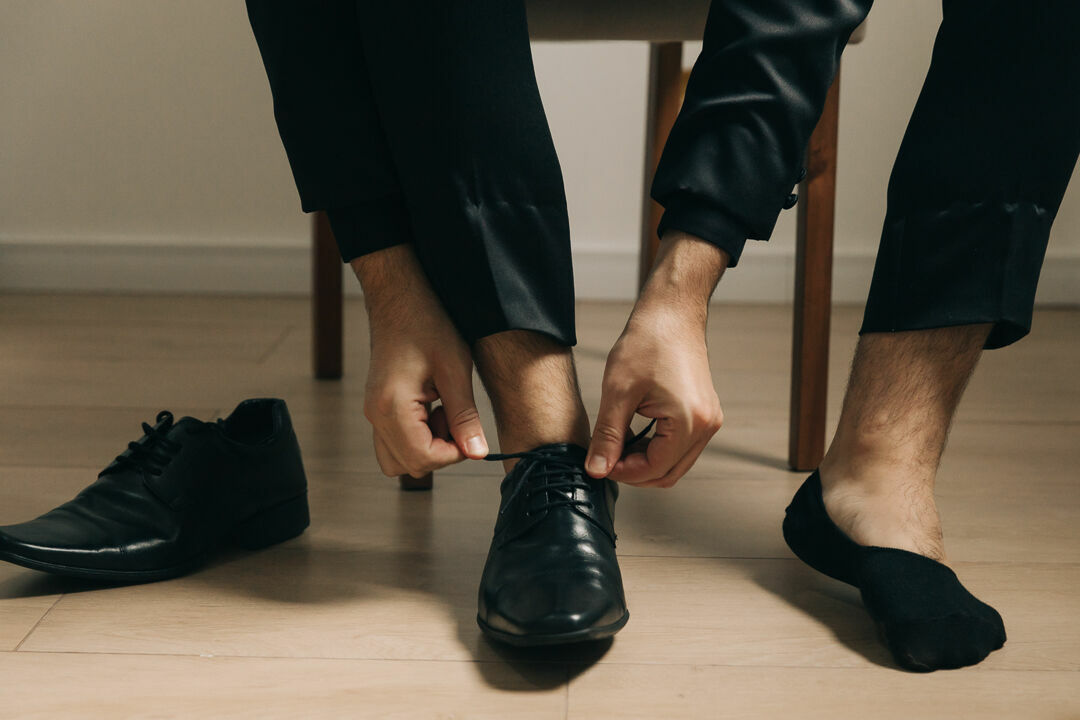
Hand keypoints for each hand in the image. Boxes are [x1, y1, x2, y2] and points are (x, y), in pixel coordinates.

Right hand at [353, 245, 488, 476]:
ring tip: (444, 411)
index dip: (453, 454)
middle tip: (456, 418)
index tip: (469, 432)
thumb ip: (465, 417)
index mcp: (392, 407)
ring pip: (399, 459)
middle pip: (409, 466)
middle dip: (440, 451)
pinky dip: (418, 435)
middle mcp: (375, 415)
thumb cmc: (427, 323)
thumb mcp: (455, 370)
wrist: (400, 296)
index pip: (423, 459)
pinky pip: (395, 440)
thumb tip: (477, 454)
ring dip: (428, 446)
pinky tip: (434, 406)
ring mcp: (374, 412)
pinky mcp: (378, 407)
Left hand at [585, 233, 727, 487]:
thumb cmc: (648, 342)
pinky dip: (657, 448)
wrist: (672, 313)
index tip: (599, 463)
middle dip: (634, 472)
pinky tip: (633, 434)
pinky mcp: (704, 414)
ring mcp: (709, 420)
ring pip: (675, 463)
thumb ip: (608, 436)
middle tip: (605, 458)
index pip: (655, 469)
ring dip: (645, 462)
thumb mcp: (618, 392)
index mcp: (689, 421)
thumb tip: (596, 470)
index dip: (623, 473)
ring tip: (617, 444)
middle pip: (668, 473)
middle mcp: (706, 426)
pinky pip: (680, 446)